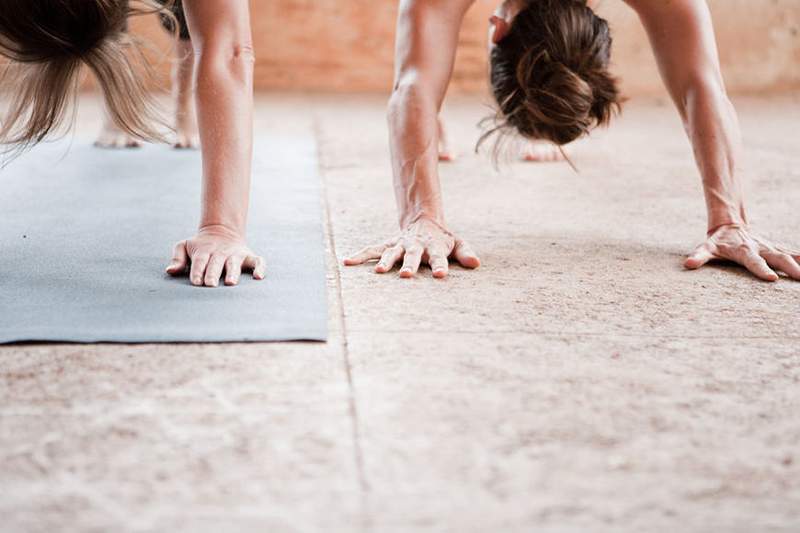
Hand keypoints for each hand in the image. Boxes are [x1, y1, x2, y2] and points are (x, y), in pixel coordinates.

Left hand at [165, 226, 265, 286]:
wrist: (221, 230)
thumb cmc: (200, 245)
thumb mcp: (185, 246)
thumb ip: (177, 258)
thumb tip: (170, 271)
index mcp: (204, 251)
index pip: (200, 261)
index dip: (197, 271)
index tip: (196, 282)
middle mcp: (220, 252)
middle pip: (216, 263)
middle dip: (213, 274)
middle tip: (210, 285)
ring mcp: (235, 254)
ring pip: (234, 263)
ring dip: (232, 272)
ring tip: (230, 282)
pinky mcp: (248, 256)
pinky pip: (257, 261)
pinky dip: (260, 267)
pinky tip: (258, 277)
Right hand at [344, 217, 479, 277]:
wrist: (424, 222)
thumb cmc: (442, 240)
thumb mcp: (457, 244)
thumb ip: (465, 253)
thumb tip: (476, 263)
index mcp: (433, 247)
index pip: (439, 258)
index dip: (440, 266)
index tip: (440, 275)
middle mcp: (415, 246)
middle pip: (412, 256)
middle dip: (409, 265)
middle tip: (406, 275)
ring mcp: (399, 245)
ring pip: (391, 253)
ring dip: (385, 262)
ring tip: (379, 272)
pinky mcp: (387, 245)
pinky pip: (371, 250)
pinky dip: (360, 256)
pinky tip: (347, 262)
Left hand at [685, 224, 799, 281]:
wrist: (730, 226)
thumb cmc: (717, 243)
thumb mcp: (706, 248)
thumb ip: (699, 256)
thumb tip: (688, 264)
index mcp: (743, 251)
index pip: (753, 262)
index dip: (762, 270)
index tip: (772, 279)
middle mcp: (760, 248)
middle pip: (778, 258)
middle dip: (790, 268)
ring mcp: (770, 248)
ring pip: (789, 255)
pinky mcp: (777, 249)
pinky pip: (794, 254)